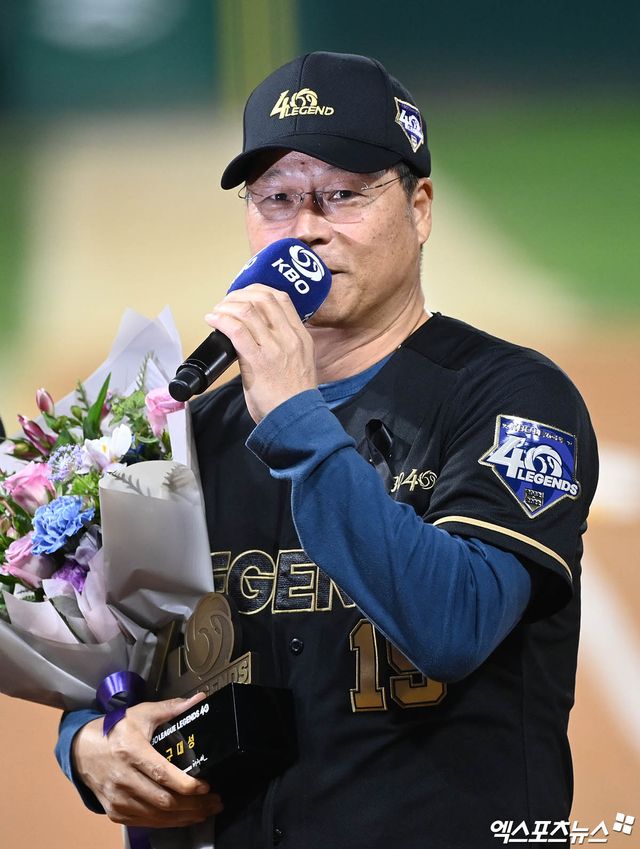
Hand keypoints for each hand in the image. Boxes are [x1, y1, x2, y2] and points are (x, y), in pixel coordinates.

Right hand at [72, 693, 222, 827]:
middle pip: (163, 800)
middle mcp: (123, 778)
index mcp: (131, 751)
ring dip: (185, 817)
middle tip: (215, 801)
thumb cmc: (115, 730)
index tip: (206, 785)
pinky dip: (168, 823)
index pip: (162, 774)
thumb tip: (200, 699)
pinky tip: (184, 818)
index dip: (186, 784)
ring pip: (156, 816)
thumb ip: (172, 708)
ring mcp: (117, 799)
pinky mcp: (115, 812)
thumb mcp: (142, 713)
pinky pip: (146, 823)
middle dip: (193, 805)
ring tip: (206, 810)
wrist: (82, 750)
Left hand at [205, 284, 316, 423]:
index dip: (257, 291)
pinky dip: (221, 320)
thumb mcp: (298, 363)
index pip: (281, 299)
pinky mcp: (259, 361)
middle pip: (263, 298)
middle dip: (238, 296)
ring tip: (216, 313)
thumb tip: (258, 336)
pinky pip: (237, 330)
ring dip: (226, 307)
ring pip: (248, 310)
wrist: (296, 420)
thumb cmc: (292, 398)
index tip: (242, 297)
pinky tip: (212, 321)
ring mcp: (275, 348)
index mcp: (300, 337)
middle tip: (225, 304)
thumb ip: (284, 347)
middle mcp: (290, 338)